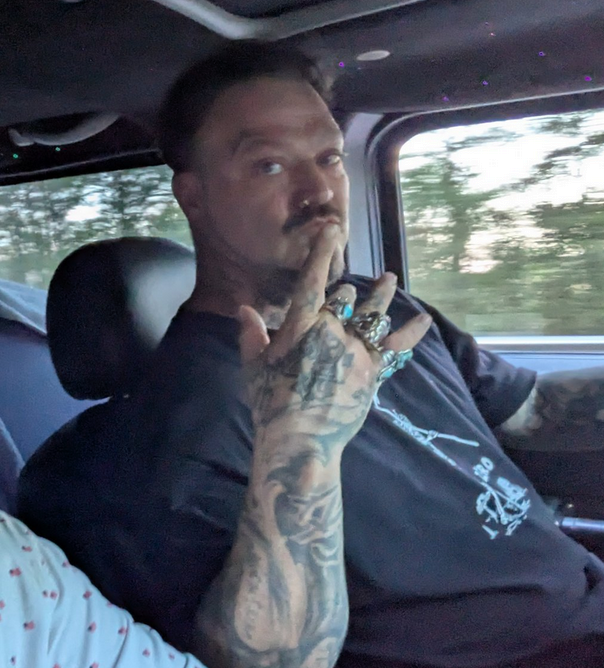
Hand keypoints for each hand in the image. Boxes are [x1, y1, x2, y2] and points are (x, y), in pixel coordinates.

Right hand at [238, 224, 430, 449]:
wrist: (301, 437)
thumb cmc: (270, 402)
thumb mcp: (253, 367)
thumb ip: (251, 335)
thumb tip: (244, 310)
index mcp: (299, 325)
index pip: (312, 279)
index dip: (323, 252)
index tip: (333, 230)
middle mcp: (331, 329)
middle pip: (343, 298)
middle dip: (344, 292)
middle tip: (347, 290)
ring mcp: (355, 349)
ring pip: (372, 313)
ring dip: (382, 295)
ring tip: (390, 280)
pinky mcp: (373, 370)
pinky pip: (397, 346)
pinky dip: (412, 332)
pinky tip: (424, 320)